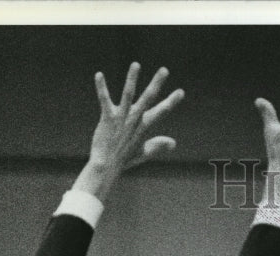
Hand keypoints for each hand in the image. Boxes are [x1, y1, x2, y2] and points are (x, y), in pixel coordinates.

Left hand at [75, 63, 183, 200]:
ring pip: (128, 94)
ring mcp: (121, 118)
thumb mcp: (144, 153)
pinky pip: (104, 99)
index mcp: (144, 127)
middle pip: (148, 98)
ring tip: (136, 64)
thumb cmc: (124, 160)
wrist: (106, 166)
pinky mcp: (107, 118)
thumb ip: (158, 146)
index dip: (171, 101)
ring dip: (132, 79)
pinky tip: (99, 74)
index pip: (161, 112)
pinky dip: (101, 87)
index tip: (181, 92)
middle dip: (157, 83)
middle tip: (164, 70)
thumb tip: (174, 142)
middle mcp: (134, 120)